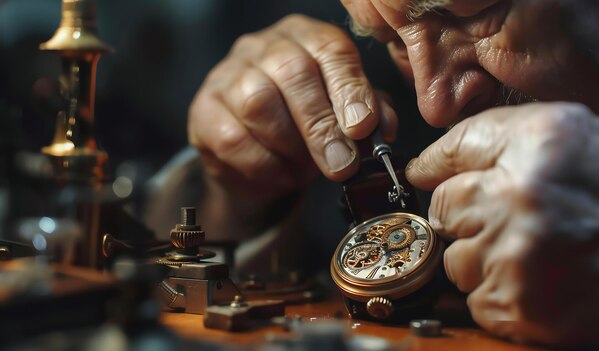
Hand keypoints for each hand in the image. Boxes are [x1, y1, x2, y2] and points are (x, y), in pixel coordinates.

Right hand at [189, 14, 396, 203]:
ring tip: (305, 168)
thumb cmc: (305, 126)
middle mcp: (264, 47)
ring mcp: (228, 74)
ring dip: (290, 145)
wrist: (255, 154)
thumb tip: (384, 126)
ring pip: (259, 102)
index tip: (362, 127)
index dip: (349, 88)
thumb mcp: (344, 116)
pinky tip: (279, 173)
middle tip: (341, 164)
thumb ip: (369, 115)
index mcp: (306, 38)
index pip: (330, 49)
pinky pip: (232, 137)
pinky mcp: (203, 109)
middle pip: (293, 73)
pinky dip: (263, 164)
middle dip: (321, 125)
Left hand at [406, 102, 598, 345]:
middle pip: (443, 217)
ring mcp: (520, 259)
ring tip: (538, 253)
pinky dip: (502, 297)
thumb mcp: (562, 134)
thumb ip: (485, 139)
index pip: (443, 168)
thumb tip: (421, 168)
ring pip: (457, 264)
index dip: (455, 184)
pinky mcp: (526, 309)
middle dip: (471, 222)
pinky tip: (544, 282)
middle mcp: (521, 200)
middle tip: (520, 223)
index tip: (467, 192)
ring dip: (484, 262)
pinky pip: (479, 303)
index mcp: (534, 146)